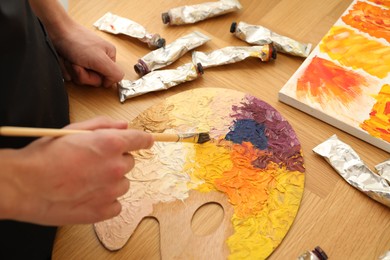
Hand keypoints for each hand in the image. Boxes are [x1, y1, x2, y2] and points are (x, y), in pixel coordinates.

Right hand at [2, 117, 152, 224]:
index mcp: (110, 144)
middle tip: (94, 163)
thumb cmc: (45, 156)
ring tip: (86, 180)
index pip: (142, 140)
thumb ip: (104, 125)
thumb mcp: (73, 130)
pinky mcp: (103, 211)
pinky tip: (87, 195)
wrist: (24, 185)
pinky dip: (106, 200)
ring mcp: (111, 191)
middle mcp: (116, 167)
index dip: (144, 140)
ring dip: (111, 181)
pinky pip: (116, 204)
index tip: (147, 141)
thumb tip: (125, 126)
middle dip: (117, 160)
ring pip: (123, 183)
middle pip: (130, 162)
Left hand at [53, 22, 124, 87]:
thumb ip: (114, 73)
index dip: (96, 78)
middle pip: (92, 80)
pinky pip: (70, 74)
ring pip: (80, 78)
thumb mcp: (100, 60)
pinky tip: (64, 58)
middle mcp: (99, 59)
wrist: (55, 31)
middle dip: (82, 74)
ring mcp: (85, 61)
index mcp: (109, 57)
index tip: (90, 68)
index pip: (107, 79)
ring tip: (70, 58)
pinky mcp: (74, 61)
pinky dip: (66, 68)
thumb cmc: (76, 41)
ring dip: (72, 70)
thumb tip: (114, 82)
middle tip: (78, 62)